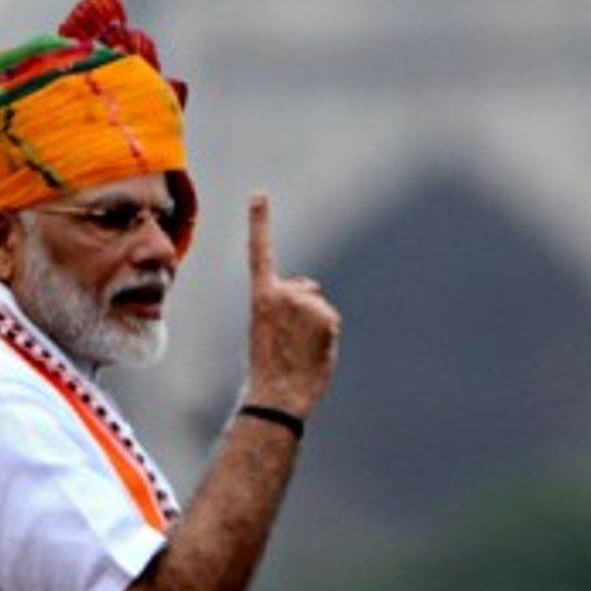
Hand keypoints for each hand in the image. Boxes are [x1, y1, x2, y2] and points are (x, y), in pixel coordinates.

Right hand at [245, 191, 340, 415]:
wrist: (276, 395)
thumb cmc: (268, 369)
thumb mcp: (267, 330)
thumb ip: (285, 305)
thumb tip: (312, 288)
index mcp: (261, 296)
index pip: (259, 252)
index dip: (259, 222)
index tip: (259, 195)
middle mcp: (284, 293)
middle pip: (305, 290)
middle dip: (304, 309)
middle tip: (289, 342)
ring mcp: (306, 303)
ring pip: (319, 308)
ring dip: (315, 327)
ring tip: (299, 351)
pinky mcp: (326, 315)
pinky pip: (331, 321)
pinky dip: (327, 336)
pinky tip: (313, 352)